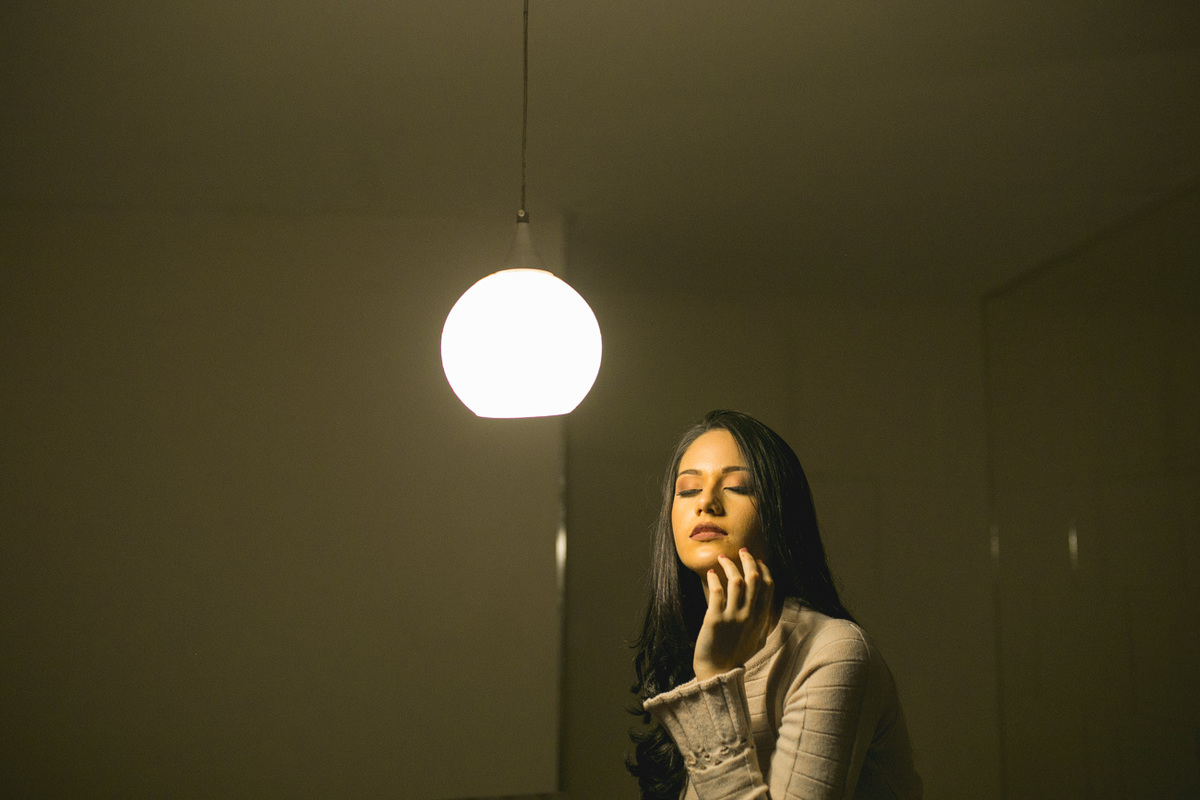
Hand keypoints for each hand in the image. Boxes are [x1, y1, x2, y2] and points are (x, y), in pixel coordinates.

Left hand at [693, 548, 774, 680]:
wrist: (718, 672)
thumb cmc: (737, 655)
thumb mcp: (758, 639)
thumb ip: (763, 622)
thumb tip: (767, 607)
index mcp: (761, 619)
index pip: (769, 586)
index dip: (764, 569)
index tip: (757, 560)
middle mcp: (749, 616)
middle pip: (754, 579)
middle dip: (748, 561)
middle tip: (742, 552)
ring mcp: (733, 617)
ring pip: (736, 582)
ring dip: (730, 565)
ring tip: (722, 558)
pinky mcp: (714, 619)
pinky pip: (717, 592)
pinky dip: (715, 579)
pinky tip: (712, 573)